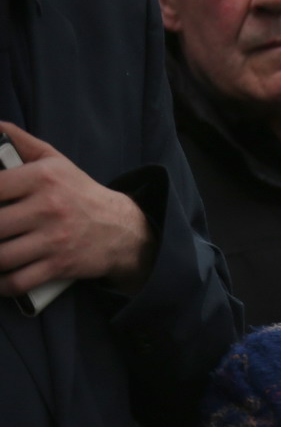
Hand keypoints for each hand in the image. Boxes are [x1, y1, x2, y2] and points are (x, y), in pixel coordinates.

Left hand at [0, 121, 152, 295]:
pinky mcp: (60, 266)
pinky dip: (1, 285)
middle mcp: (49, 208)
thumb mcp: (55, 160)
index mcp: (43, 178)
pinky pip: (19, 281)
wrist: (123, 230)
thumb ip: (20, 142)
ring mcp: (55, 240)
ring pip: (2, 256)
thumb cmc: (81, 193)